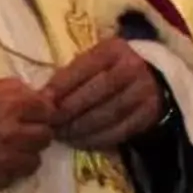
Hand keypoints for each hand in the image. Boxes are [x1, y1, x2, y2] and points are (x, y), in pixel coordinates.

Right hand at [0, 80, 54, 192]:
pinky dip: (12, 169)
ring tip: (10, 149)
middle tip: (20, 132)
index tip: (32, 114)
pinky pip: (19, 175)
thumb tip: (42, 98)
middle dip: (35, 132)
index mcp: (12, 105)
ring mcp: (8, 159)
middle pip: (46, 136)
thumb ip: (16, 90)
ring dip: (26, 154)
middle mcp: (15, 133)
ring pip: (36, 159)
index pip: (49, 110)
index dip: (41, 112)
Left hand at [44, 39, 164, 150]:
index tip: (43, 102)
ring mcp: (144, 91)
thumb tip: (44, 96)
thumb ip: (72, 73)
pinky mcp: (149, 114)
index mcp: (113, 50)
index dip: (62, 86)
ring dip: (81, 128)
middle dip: (69, 110)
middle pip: (97, 92)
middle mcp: (132, 68)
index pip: (84, 68)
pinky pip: (120, 130)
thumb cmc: (108, 69)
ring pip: (108, 114)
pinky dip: (97, 139)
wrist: (150, 78)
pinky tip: (79, 142)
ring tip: (62, 135)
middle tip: (50, 124)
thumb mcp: (93, 60)